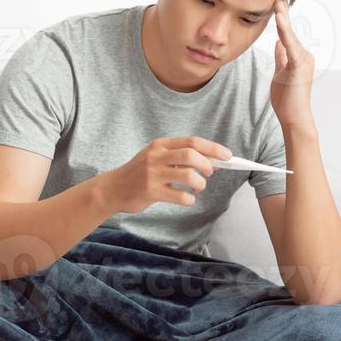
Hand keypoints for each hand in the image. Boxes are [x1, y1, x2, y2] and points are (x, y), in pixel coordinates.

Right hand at [101, 136, 232, 214]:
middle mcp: (156, 156)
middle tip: (210, 173)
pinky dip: (189, 199)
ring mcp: (152, 174)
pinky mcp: (150, 191)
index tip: (227, 156)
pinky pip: (179, 196)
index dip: (213, 148)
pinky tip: (187, 199)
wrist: (112, 189)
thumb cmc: (139, 173)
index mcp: (160, 145)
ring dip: (200, 183)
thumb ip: (179, 157)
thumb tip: (212, 161)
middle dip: (207, 164)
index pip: (192, 141)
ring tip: (198, 187)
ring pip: (187, 175)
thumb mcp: (156, 158)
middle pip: (191, 154)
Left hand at [270, 0, 316, 129]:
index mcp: (299, 57)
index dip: (283, 19)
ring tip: (278, 2)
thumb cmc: (287, 100)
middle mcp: (305, 56)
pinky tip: (280, 20)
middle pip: (291, 32)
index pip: (288, 35)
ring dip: (284, 19)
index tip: (277, 3)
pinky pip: (290, 47)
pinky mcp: (299, 67)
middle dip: (284, 13)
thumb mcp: (280, 73)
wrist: (294, 118)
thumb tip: (278, 42)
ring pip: (291, 37)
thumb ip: (281, 57)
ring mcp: (304, 61)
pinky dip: (285, 32)